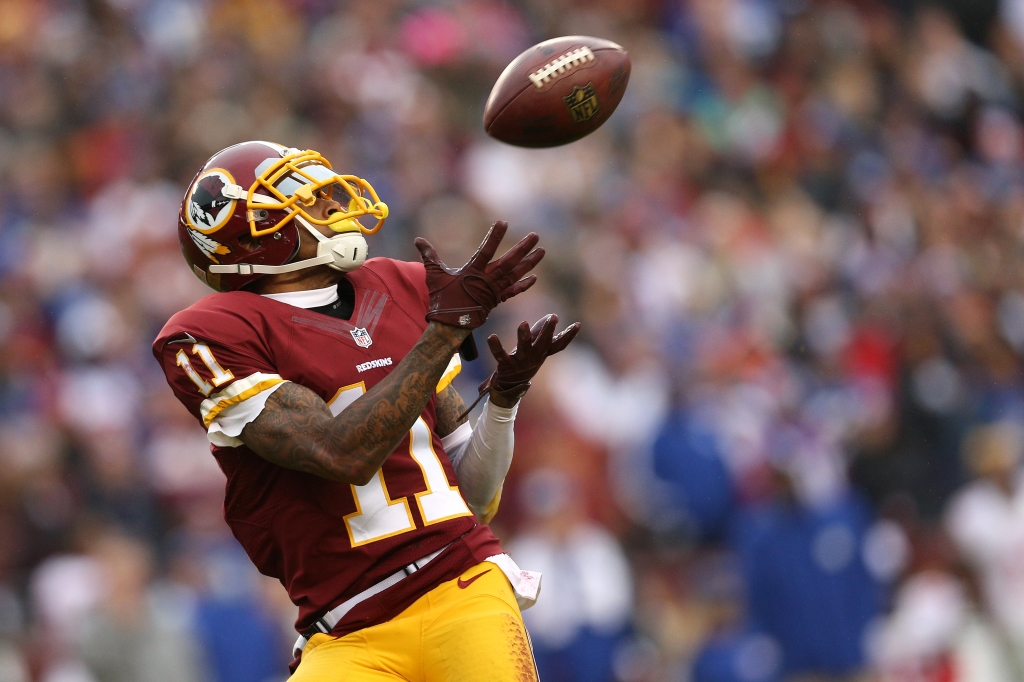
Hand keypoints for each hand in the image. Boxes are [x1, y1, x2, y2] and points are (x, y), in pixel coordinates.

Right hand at [414, 221, 542, 328]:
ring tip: (541, 251)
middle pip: (509, 262)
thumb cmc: (442, 299)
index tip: (503, 223)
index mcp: (473, 271)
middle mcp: (487, 280)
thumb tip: (418, 239)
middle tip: (535, 236)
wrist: (450, 325)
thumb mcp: (434, 275)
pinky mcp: (497, 300)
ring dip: (529, 263)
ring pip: (516, 274)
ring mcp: (494, 291)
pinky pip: (513, 292)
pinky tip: (534, 277)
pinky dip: (523, 285)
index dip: (495, 236)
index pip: (486, 250)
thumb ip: (429, 256)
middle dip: (523, 248)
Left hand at [483, 314, 580, 405]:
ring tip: (523, 323)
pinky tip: (492, 337)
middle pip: (543, 343)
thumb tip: (552, 314)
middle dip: (548, 330)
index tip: (577, 324)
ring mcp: (521, 361)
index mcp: (542, 352)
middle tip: (554, 317)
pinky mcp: (506, 365)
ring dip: (524, 336)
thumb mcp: (536, 347)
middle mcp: (534, 356)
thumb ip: (542, 331)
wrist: (511, 386)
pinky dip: (496, 347)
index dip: (569, 335)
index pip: (559, 345)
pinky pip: (500, 355)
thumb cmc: (525, 361)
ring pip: (524, 348)